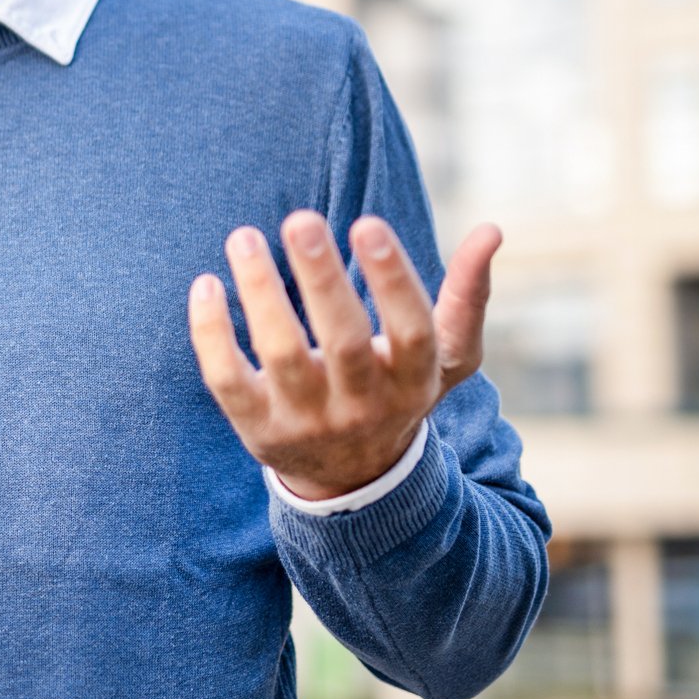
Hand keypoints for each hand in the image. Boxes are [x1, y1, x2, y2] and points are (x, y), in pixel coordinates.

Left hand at [187, 210, 501, 500]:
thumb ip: (467, 297)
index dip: (393, 278)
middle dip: (322, 278)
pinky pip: (227, 380)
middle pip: (343, 341)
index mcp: (413, 381)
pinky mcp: (257, 428)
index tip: (367, 222)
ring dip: (261, 292)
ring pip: (281, 354)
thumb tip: (491, 229)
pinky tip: (207, 284)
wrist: (353, 480)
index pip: (412, 330)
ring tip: (244, 237)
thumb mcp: (443, 357)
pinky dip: (211, 333)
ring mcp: (307, 420)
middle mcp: (362, 405)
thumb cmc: (397, 391)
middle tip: (300, 218)